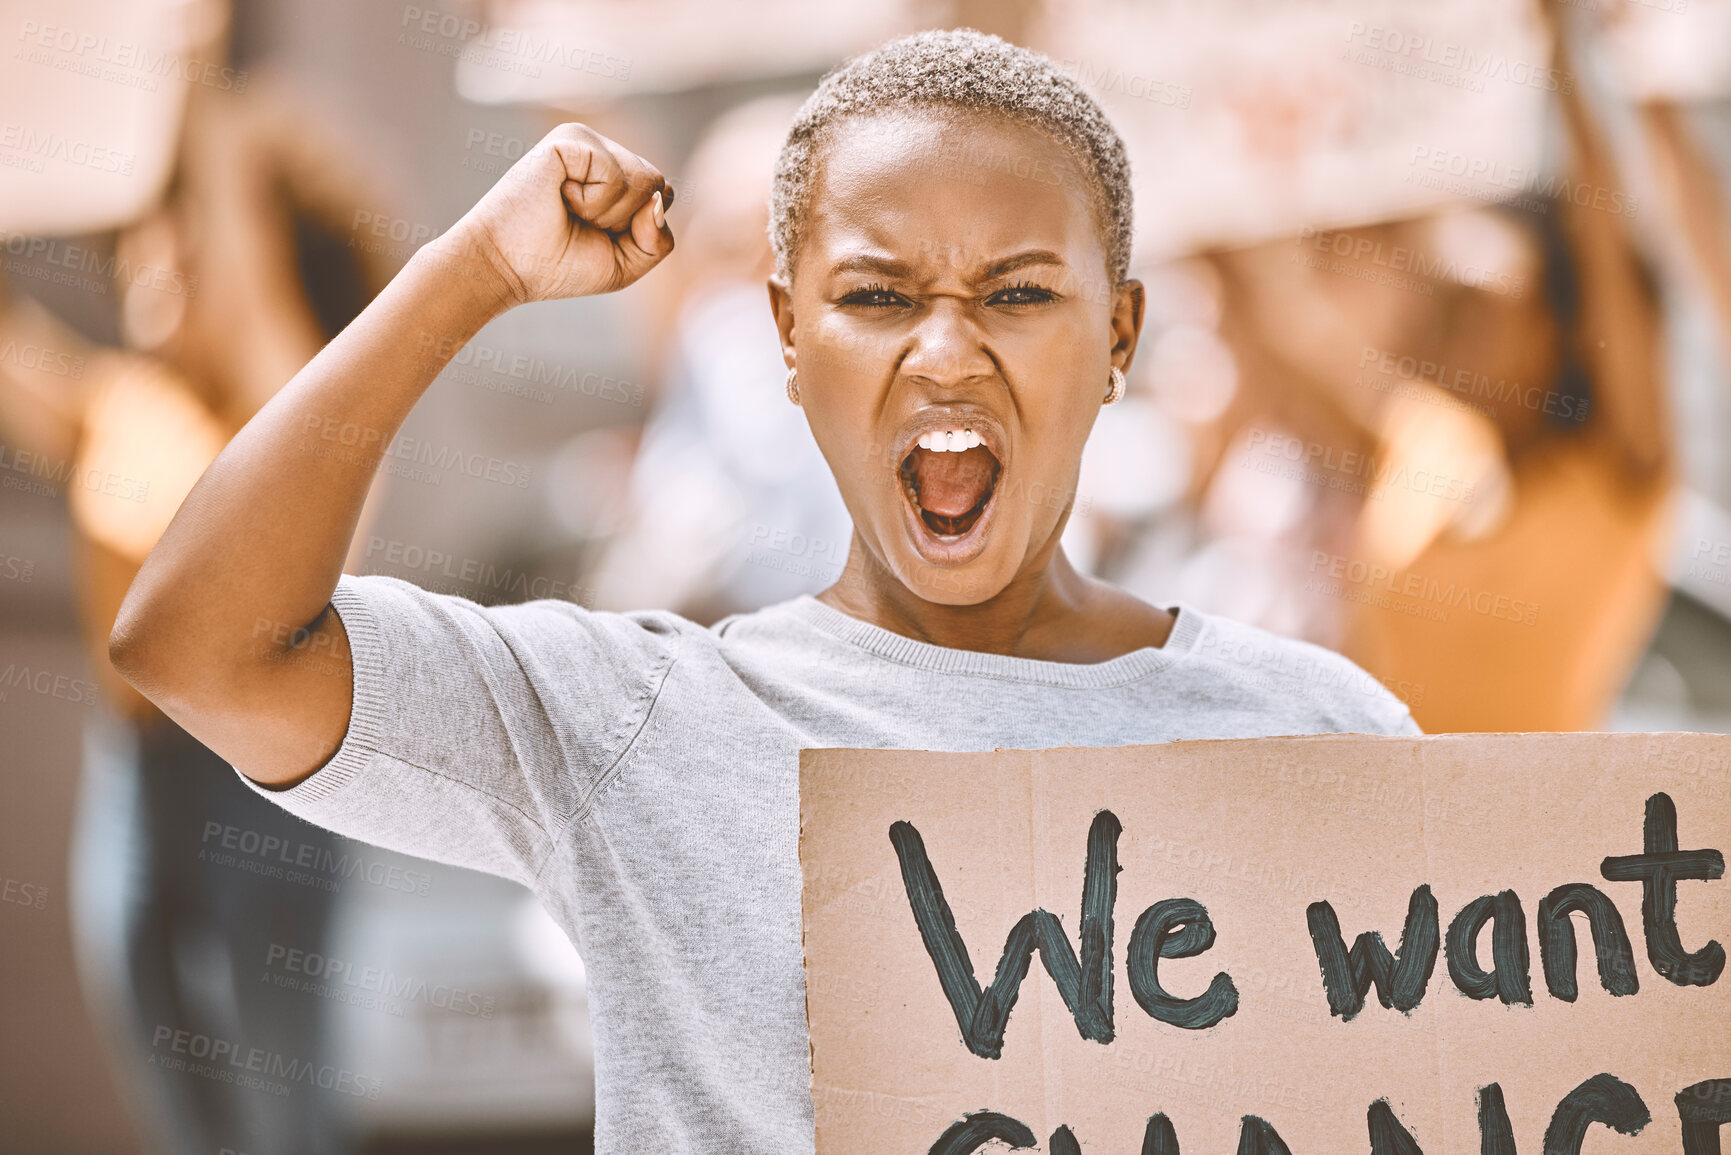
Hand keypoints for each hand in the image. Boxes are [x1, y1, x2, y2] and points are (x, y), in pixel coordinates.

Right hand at [442, 122, 675, 305]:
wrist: (506, 266)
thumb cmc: (559, 265)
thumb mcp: (626, 264)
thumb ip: (659, 240)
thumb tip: (658, 198)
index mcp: (616, 175)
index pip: (663, 194)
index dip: (641, 229)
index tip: (598, 237)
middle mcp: (603, 151)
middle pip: (658, 184)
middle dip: (626, 221)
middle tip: (581, 224)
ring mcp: (586, 140)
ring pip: (643, 179)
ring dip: (609, 213)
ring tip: (569, 210)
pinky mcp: (570, 138)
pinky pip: (616, 174)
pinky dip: (593, 202)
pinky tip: (561, 197)